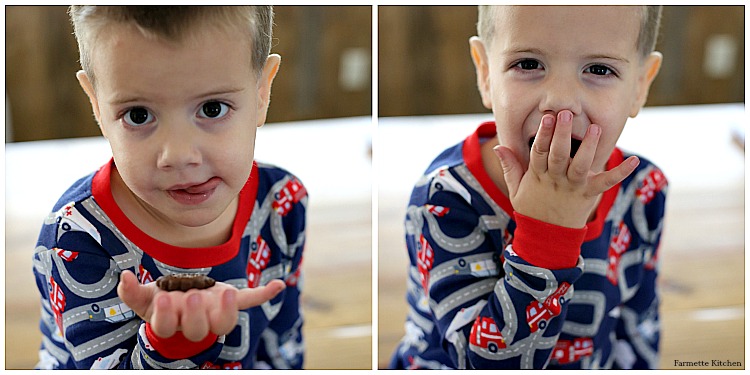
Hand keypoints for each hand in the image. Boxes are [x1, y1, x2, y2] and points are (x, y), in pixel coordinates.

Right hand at [117, 270, 284, 340]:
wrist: (180, 307)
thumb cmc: (160, 303)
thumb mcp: (143, 298)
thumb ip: (131, 292)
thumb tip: (124, 277)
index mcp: (172, 322)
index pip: (167, 327)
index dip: (167, 317)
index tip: (165, 300)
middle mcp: (195, 323)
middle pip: (197, 329)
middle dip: (195, 314)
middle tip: (192, 297)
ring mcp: (215, 314)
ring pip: (224, 322)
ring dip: (226, 311)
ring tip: (224, 294)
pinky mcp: (230, 302)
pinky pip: (249, 300)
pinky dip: (264, 293)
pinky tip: (279, 285)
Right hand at [493, 110, 638, 227]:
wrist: (548, 237)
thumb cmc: (531, 208)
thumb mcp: (516, 188)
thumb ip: (510, 166)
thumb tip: (498, 146)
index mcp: (538, 176)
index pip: (539, 152)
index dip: (543, 135)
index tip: (547, 117)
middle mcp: (556, 180)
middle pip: (559, 156)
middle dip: (562, 135)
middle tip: (565, 114)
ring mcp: (574, 188)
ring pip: (581, 166)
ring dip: (588, 147)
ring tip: (594, 128)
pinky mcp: (589, 195)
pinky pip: (606, 183)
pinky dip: (620, 173)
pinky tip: (633, 160)